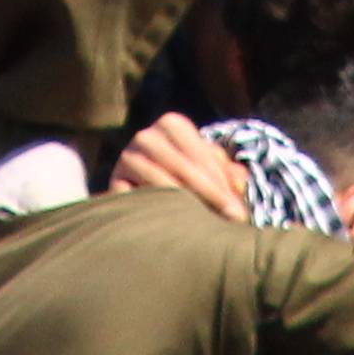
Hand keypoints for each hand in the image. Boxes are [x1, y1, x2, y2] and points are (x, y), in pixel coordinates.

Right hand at [113, 113, 252, 216]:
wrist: (145, 191)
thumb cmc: (188, 178)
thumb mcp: (211, 171)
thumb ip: (228, 174)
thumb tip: (239, 182)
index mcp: (171, 124)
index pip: (199, 154)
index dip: (221, 184)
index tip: (239, 214)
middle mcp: (146, 136)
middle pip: (180, 166)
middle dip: (208, 195)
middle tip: (229, 221)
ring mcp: (126, 158)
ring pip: (157, 181)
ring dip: (183, 205)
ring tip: (204, 228)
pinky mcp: (113, 183)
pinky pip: (135, 199)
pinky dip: (155, 213)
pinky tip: (174, 230)